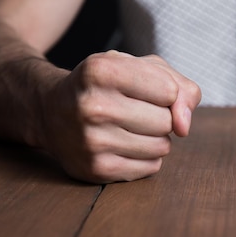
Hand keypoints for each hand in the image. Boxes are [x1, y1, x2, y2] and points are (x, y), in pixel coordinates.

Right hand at [39, 50, 200, 182]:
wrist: (52, 111)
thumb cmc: (107, 85)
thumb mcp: (140, 67)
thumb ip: (180, 86)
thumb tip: (184, 127)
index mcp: (101, 70)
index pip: (170, 91)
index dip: (166, 91)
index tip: (144, 89)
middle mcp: (92, 106)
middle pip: (167, 121)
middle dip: (160, 116)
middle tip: (133, 109)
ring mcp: (91, 141)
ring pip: (163, 146)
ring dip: (155, 138)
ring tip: (128, 127)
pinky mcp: (96, 169)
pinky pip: (152, 167)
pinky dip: (146, 157)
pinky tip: (122, 145)